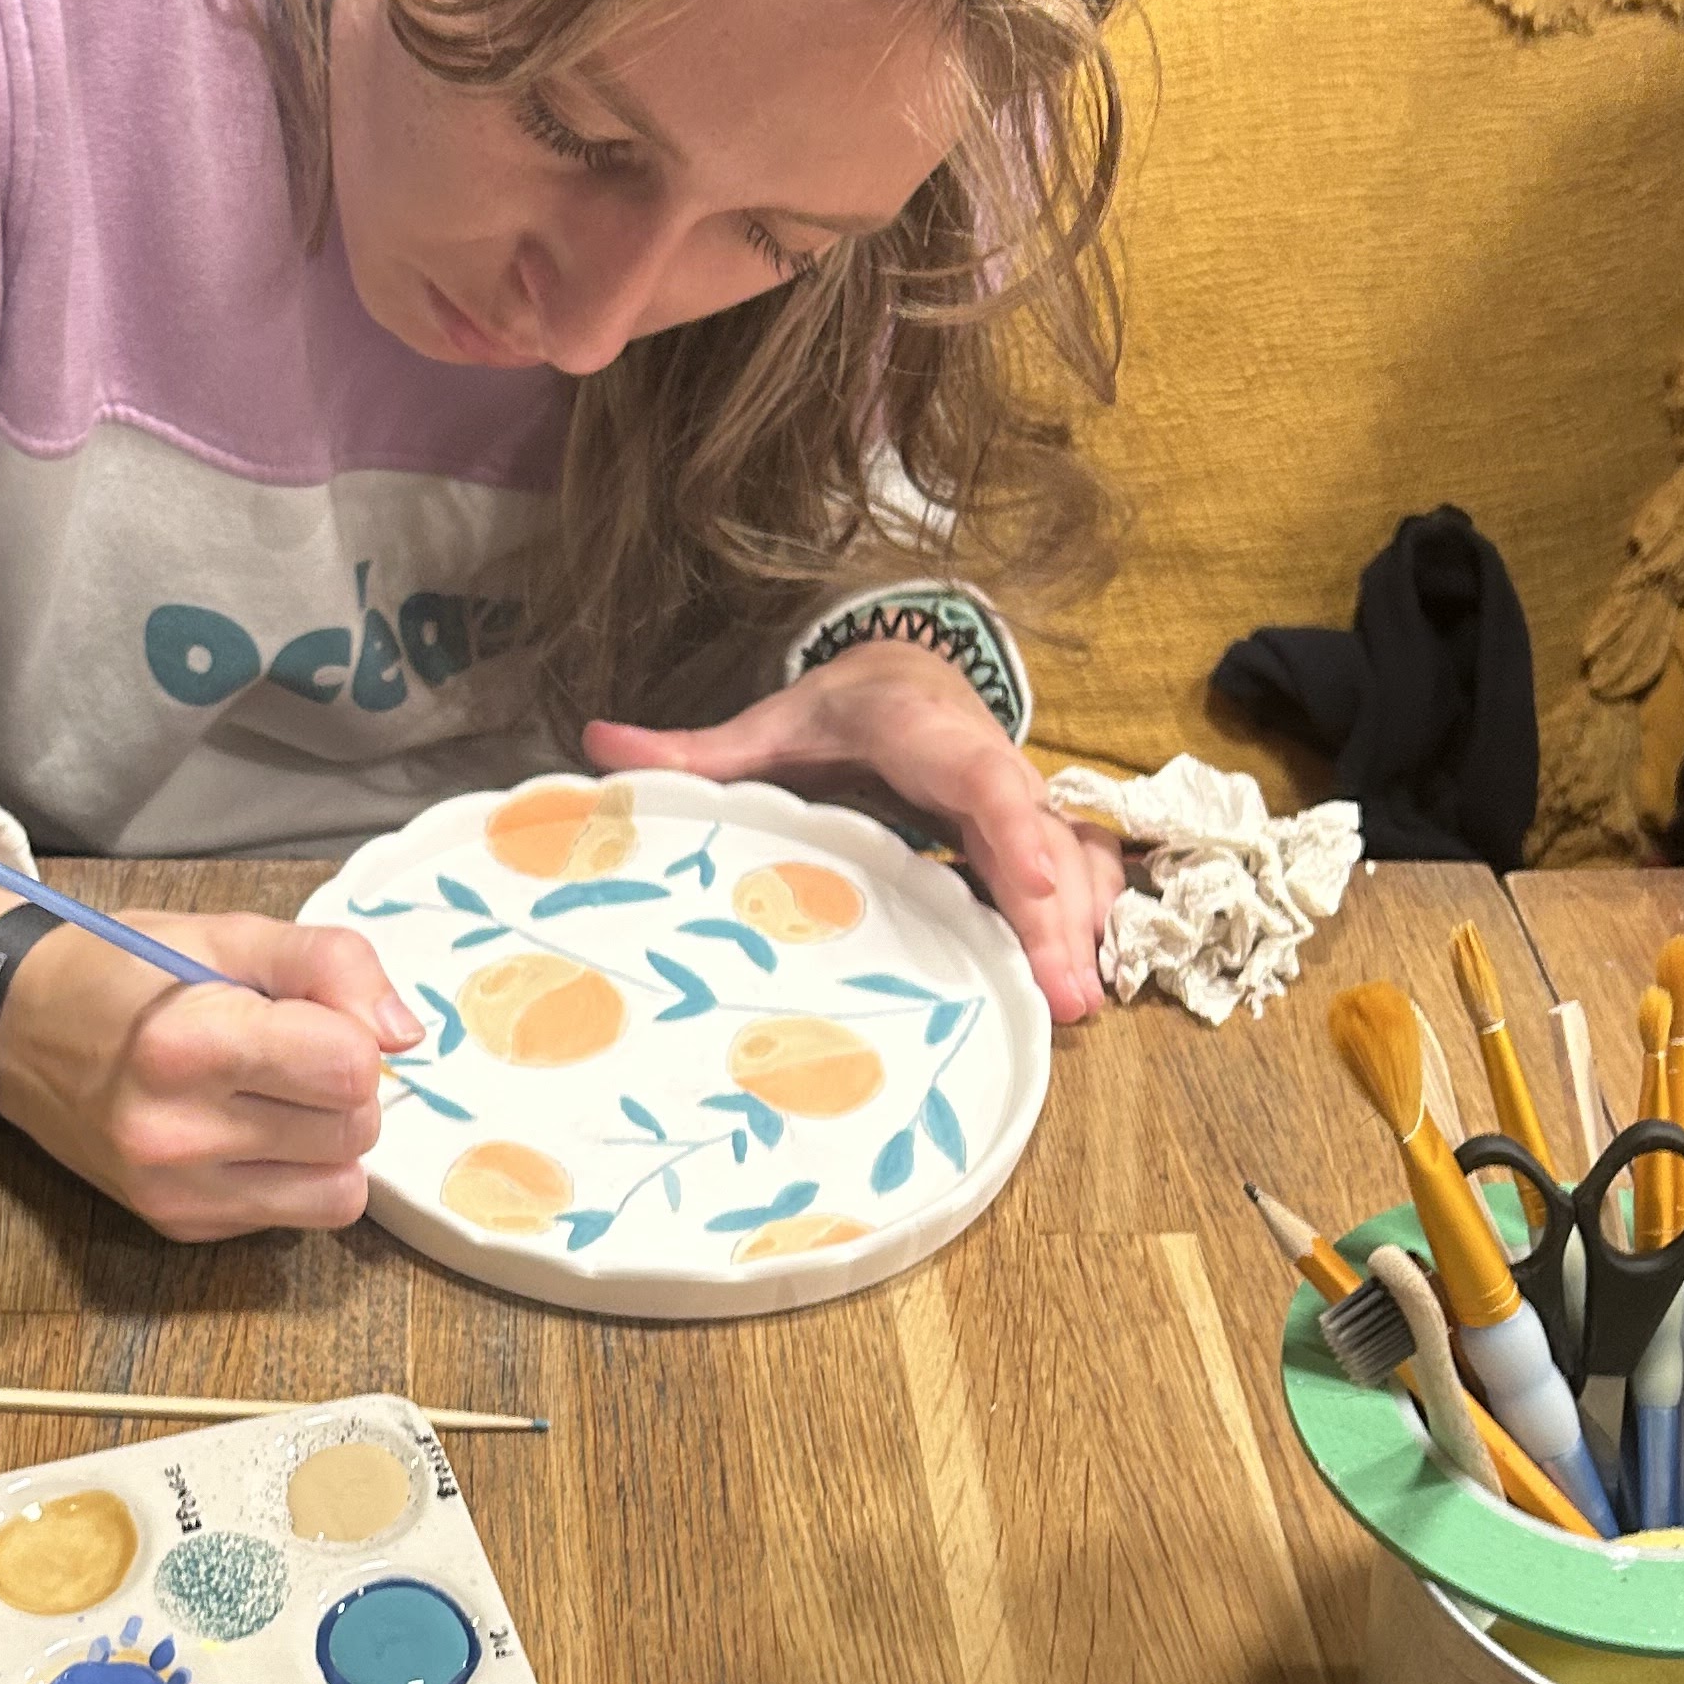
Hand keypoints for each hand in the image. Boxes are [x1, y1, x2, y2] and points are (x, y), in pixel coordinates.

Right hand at [0, 911, 422, 1239]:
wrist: (16, 1029)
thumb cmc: (127, 971)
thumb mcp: (229, 935)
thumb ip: (332, 965)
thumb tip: (407, 1036)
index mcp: (189, 1043)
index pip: (352, 1068)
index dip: (352, 1034)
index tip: (309, 1016)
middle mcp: (177, 1132)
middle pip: (355, 1131)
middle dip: (344, 1089)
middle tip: (288, 1056)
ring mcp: (176, 1192)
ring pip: (341, 1190)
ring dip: (328, 1141)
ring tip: (271, 1098)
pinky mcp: (179, 1226)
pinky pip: (297, 1216)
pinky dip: (294, 1176)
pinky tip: (244, 1135)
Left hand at [583, 645, 1124, 1021]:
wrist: (908, 673)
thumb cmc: (839, 710)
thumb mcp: (768, 724)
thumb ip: (691, 750)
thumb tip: (596, 749)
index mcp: (925, 735)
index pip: (981, 778)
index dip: (1009, 832)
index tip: (1028, 888)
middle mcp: (989, 769)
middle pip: (1038, 840)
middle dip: (1054, 918)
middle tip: (1065, 1000)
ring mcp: (1021, 805)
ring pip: (1071, 862)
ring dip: (1080, 931)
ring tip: (1076, 1009)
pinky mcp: (1033, 836)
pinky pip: (1078, 877)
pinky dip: (1088, 925)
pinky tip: (1079, 989)